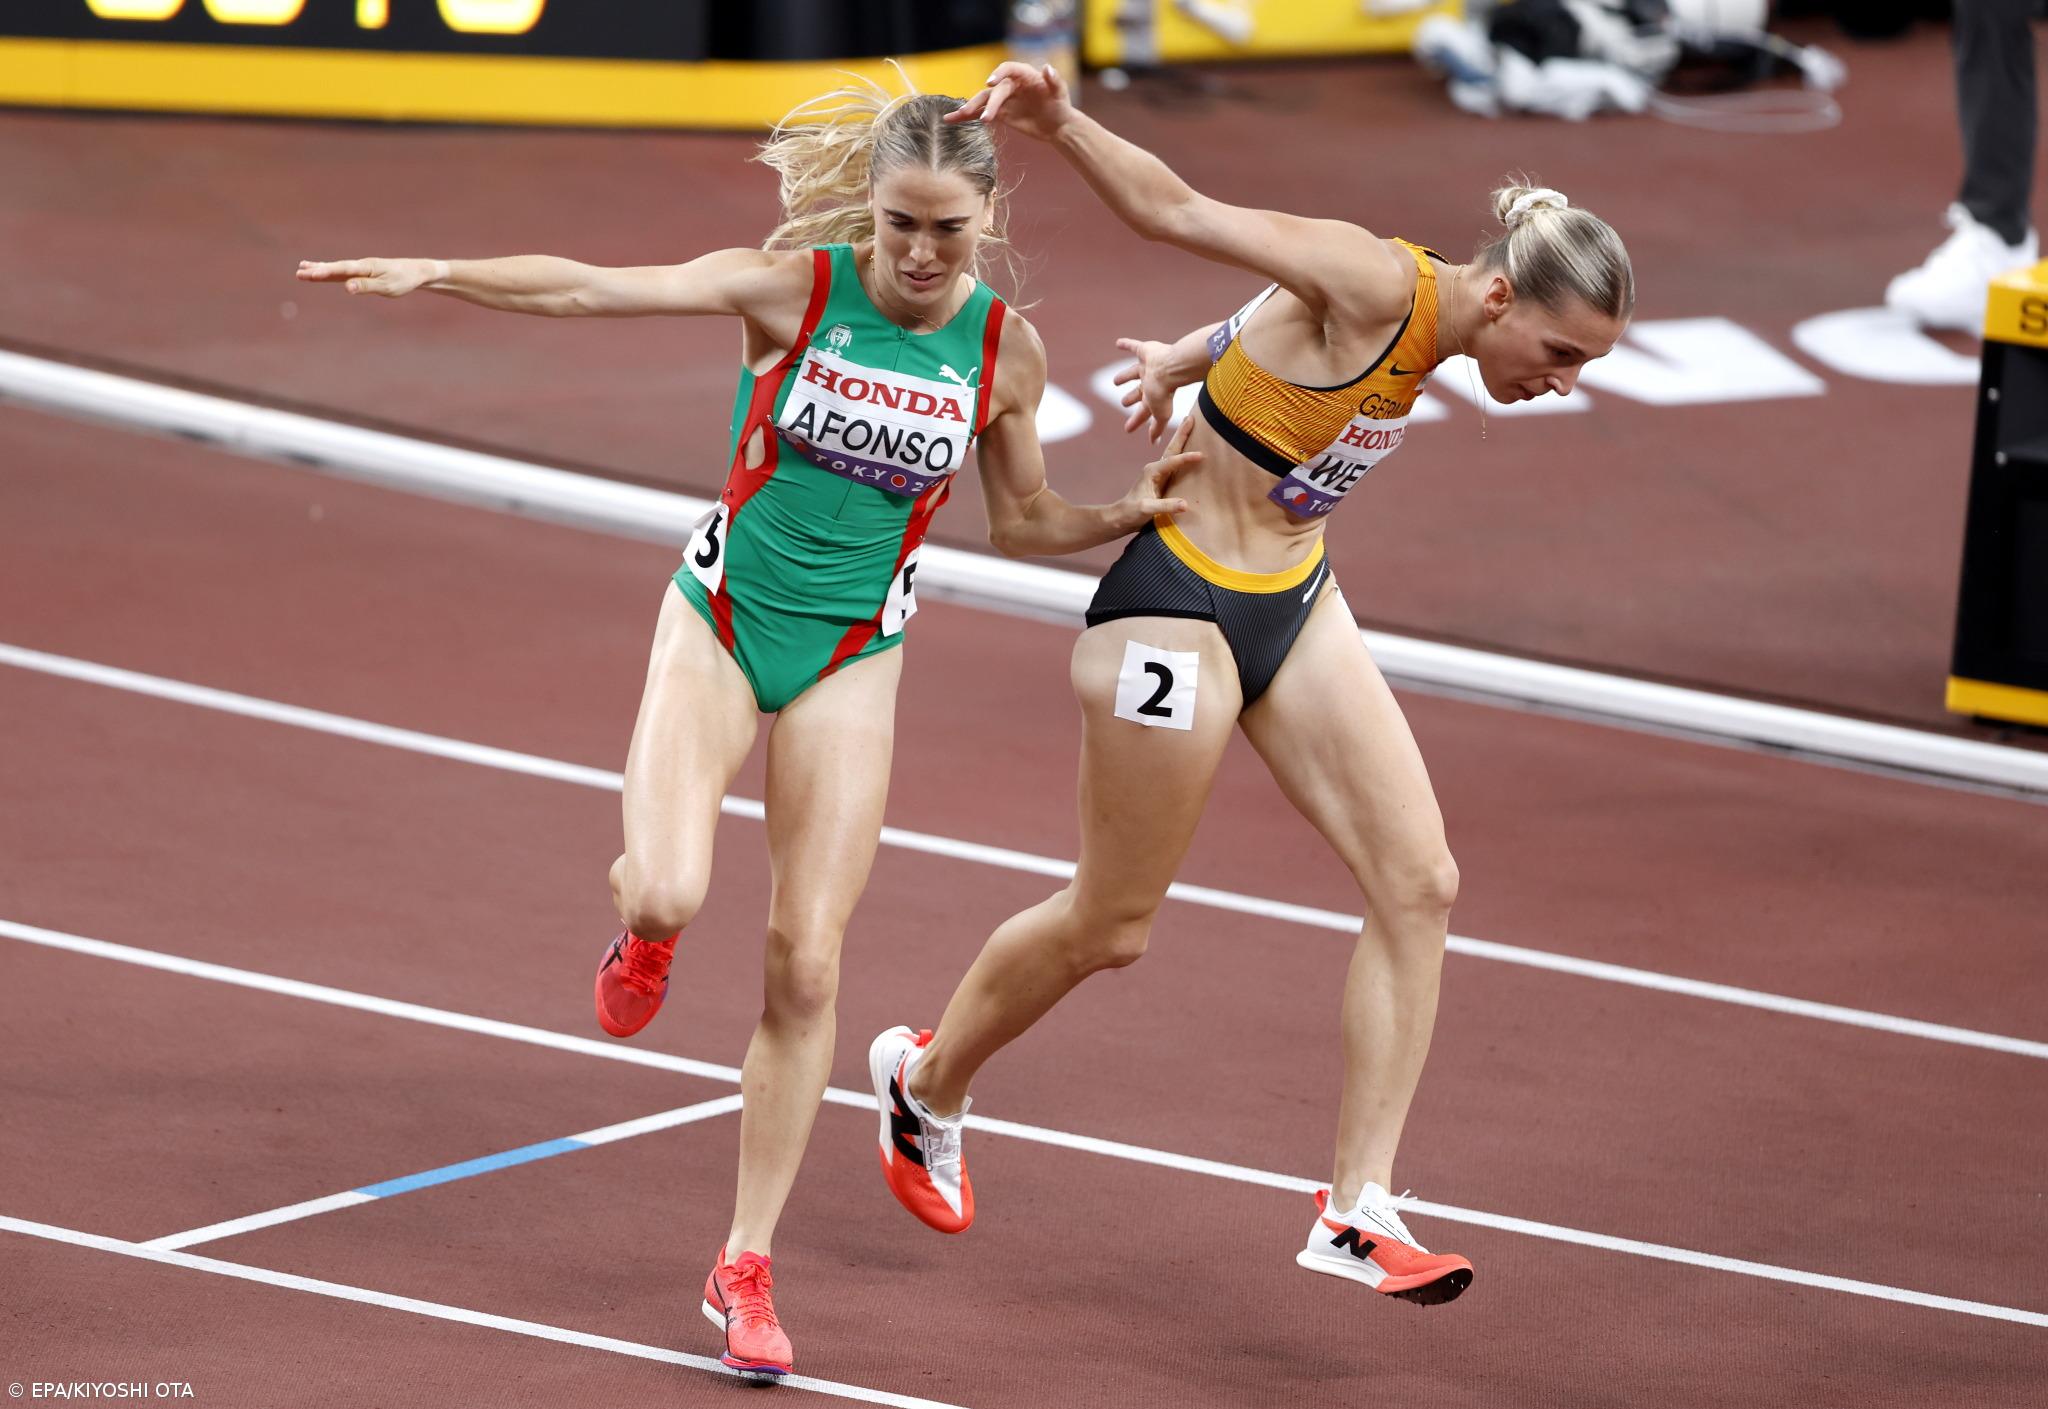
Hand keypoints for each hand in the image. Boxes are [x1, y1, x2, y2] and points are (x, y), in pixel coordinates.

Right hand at [296, 257, 438, 297]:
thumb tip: (347, 287)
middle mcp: (361, 265)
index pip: (342, 270)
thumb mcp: (386, 287)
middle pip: (335, 268)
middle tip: (298, 273)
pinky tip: (321, 271)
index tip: (311, 274)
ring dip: (319, 269)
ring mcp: (361, 268)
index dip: (326, 272)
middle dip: (317, 270)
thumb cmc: (403, 280)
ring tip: (301, 269)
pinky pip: (343, 272)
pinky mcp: (363, 272)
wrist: (416, 272)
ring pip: (337, 269)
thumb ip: (366, 286)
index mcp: (366, 267)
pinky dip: (330, 271)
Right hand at [945, 61, 1076, 141]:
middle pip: (994, 91)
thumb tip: (1047, 68)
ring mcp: (1003, 99)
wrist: (1057, 125)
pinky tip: (952, 120)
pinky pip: (981, 112)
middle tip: (984, 117)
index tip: (990, 83)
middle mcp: (1010, 84)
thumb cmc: (1060, 105)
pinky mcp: (999, 113)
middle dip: (987, 104)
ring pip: (983, 101)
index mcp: (1024, 75)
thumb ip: (1054, 80)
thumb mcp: (1060, 92)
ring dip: (970, 108)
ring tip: (956, 116)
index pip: (1008, 69)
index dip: (999, 74)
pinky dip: (967, 116)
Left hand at [1111, 337, 1181, 441]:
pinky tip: (1118, 343)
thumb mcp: (1160, 415)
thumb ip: (1157, 428)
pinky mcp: (1146, 351)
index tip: (1128, 429)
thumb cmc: (1164, 393)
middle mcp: (1150, 382)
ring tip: (1116, 381)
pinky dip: (1127, 344)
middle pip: (1138, 391)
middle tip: (1124, 403)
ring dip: (1125, 376)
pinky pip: (1134, 347)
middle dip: (1131, 398)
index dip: (1136, 421)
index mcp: (1153, 397)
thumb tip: (1154, 444)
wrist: (1169, 369)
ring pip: (1133, 372)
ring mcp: (1148, 366)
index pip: (1143, 411)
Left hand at [1116, 415, 1199, 528]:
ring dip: (1183, 439)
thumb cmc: (1133, 512)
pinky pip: (1175, 462)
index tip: (1201, 454)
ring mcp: (1159, 472)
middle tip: (1192, 417)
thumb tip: (1186, 505)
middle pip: (1172, 448)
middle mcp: (1155, 468)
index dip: (1187, 458)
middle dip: (1182, 433)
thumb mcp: (1147, 510)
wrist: (1122, 516)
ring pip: (1174, 452)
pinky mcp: (1162, 478)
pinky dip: (1183, 452)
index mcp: (1152, 472)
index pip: (1172, 461)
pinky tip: (1189, 449)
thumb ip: (1165, 506)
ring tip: (1191, 425)